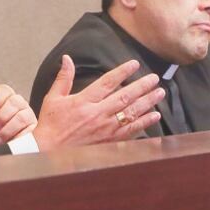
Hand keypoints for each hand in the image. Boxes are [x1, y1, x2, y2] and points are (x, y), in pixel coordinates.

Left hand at [0, 84, 37, 147]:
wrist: (1, 156)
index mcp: (4, 101)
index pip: (4, 90)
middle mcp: (18, 106)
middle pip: (14, 100)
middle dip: (2, 115)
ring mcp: (28, 116)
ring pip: (21, 115)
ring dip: (8, 128)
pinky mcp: (34, 128)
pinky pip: (29, 129)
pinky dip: (18, 136)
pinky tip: (11, 141)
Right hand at [32, 55, 164, 150]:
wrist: (50, 151)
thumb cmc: (51, 124)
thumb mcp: (53, 98)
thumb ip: (63, 78)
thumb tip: (67, 58)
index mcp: (84, 101)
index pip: (107, 83)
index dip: (122, 72)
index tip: (135, 64)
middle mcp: (97, 114)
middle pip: (124, 97)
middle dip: (142, 86)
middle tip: (155, 78)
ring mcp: (105, 129)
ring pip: (130, 113)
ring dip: (147, 102)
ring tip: (159, 93)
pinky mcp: (109, 141)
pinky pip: (131, 131)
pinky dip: (144, 123)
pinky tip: (154, 116)